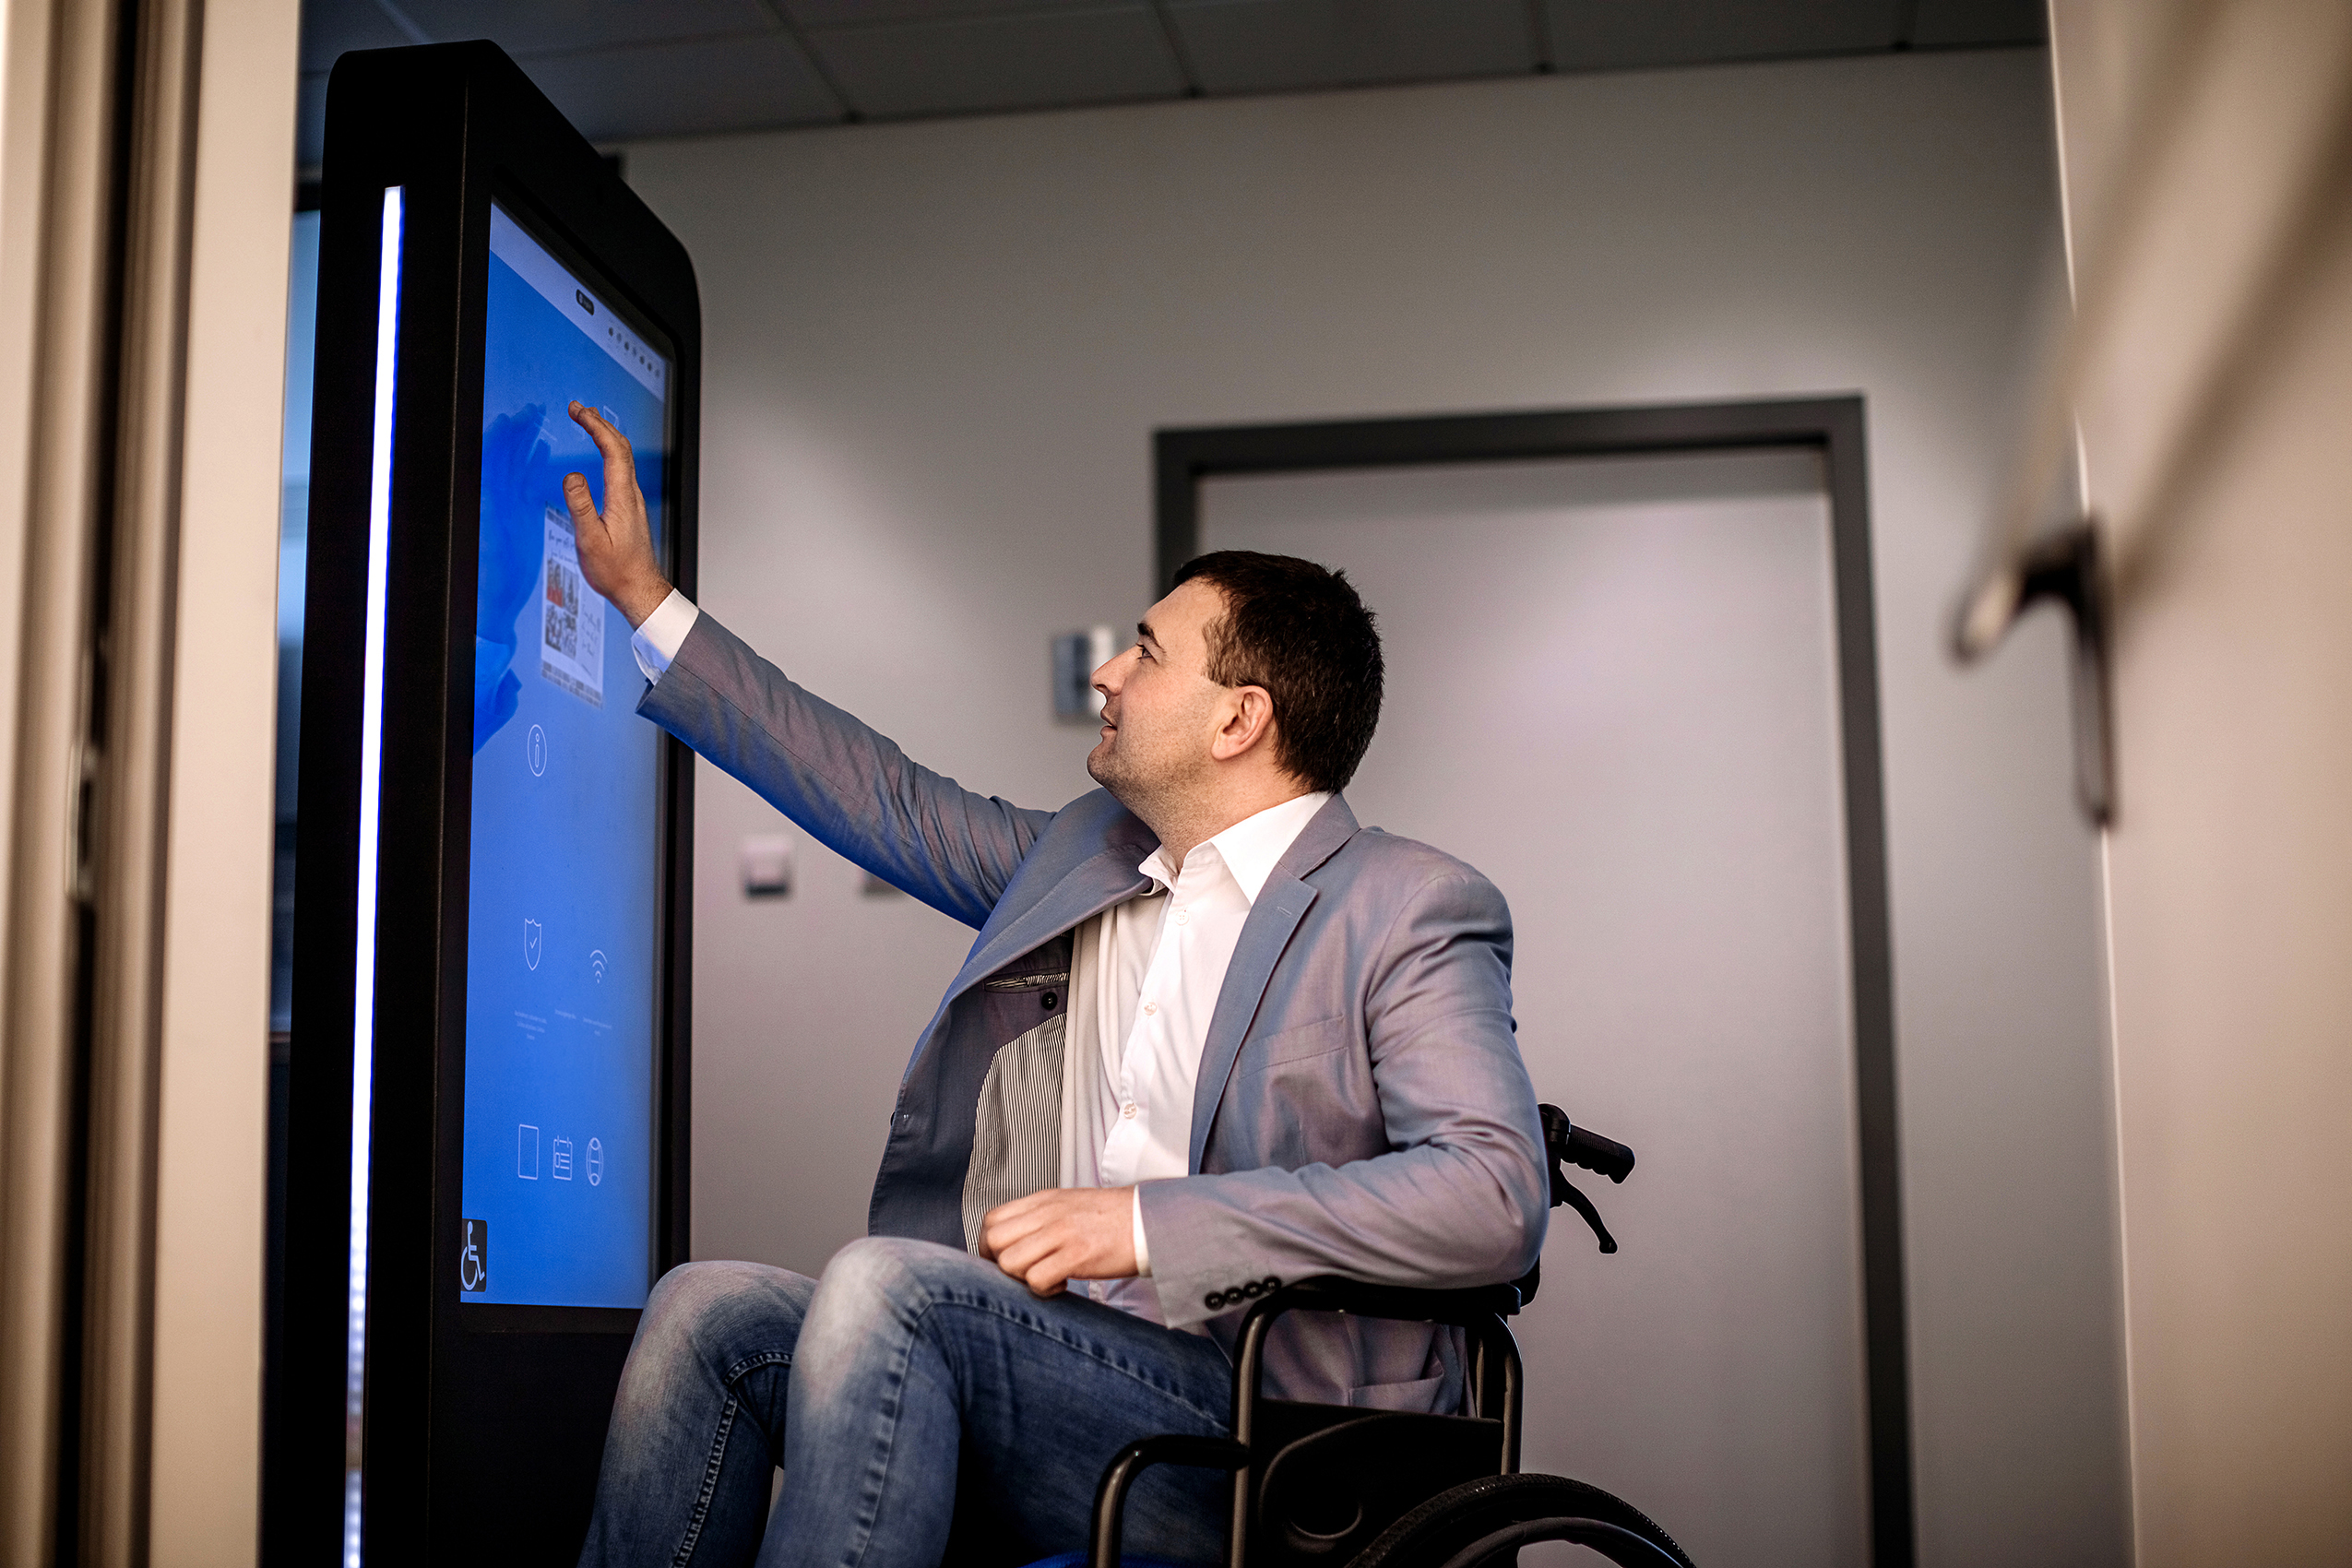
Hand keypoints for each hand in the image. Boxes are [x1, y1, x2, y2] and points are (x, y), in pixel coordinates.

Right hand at [564, 401, 671, 626]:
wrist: (639, 589)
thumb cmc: (615, 571)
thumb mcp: (590, 541)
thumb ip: (580, 506)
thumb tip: (572, 475)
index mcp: (621, 498)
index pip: (612, 451)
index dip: (595, 426)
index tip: (577, 411)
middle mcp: (631, 495)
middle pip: (621, 448)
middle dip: (599, 423)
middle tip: (577, 408)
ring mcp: (633, 500)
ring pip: (624, 457)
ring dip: (606, 435)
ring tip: (588, 420)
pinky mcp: (631, 508)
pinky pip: (622, 469)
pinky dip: (609, 452)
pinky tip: (602, 454)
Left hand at [978, 1187, 1137, 1296]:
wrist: (1152, 1220)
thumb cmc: (1115, 1218)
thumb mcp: (1070, 1205)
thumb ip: (1041, 1217)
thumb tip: (1016, 1241)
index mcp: (1044, 1200)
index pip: (992, 1219)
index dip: (990, 1246)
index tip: (1005, 1261)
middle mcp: (1048, 1213)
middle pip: (994, 1241)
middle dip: (1000, 1264)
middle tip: (1023, 1273)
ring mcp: (1062, 1233)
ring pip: (1009, 1261)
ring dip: (1021, 1278)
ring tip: (1045, 1278)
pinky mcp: (1078, 1255)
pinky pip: (1037, 1278)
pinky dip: (1044, 1289)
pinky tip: (1063, 1284)